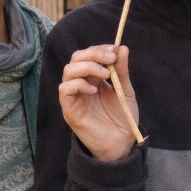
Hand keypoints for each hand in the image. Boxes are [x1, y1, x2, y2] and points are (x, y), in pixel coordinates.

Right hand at [58, 44, 138, 160]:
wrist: (121, 142)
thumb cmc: (122, 117)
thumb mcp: (125, 90)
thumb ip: (122, 70)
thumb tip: (122, 48)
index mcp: (93, 77)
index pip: (88, 55)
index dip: (99, 49)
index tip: (114, 50)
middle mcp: (81, 83)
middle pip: (76, 58)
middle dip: (93, 54)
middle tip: (110, 59)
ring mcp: (74, 95)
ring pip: (68, 70)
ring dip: (87, 67)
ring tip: (105, 75)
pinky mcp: (69, 108)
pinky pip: (65, 89)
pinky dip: (78, 84)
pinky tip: (93, 90)